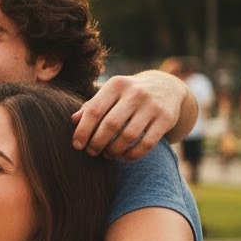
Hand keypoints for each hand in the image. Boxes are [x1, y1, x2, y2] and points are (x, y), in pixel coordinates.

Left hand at [71, 71, 188, 159]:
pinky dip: (132, 154)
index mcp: (117, 84)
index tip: (77, 145)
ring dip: (114, 150)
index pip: (94, 110)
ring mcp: (153, 105)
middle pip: (110, 125)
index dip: (83, 130)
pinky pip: (147, 144)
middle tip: (92, 152)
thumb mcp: (110, 94)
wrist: (166, 87)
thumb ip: (92, 106)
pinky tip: (123, 156)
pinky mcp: (166, 119)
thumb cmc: (127, 95)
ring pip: (128, 136)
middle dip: (97, 143)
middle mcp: (135, 92)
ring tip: (107, 154)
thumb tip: (74, 120)